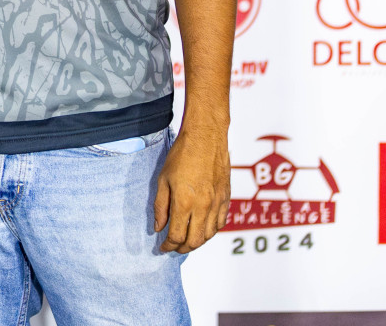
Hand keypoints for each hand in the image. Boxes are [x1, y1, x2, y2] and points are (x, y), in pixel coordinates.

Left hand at [154, 124, 230, 252]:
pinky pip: (220, 223)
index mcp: (184, 202)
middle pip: (195, 240)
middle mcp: (203, 207)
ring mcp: (217, 204)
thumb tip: (158, 227)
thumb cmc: (181, 155)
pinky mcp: (226, 199)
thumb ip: (160, 206)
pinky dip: (210, 231)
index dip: (168, 245)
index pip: (177, 235)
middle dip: (182, 248)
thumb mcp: (163, 179)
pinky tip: (202, 230)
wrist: (206, 138)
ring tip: (186, 241)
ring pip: (209, 235)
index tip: (162, 247)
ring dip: (197, 242)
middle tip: (173, 248)